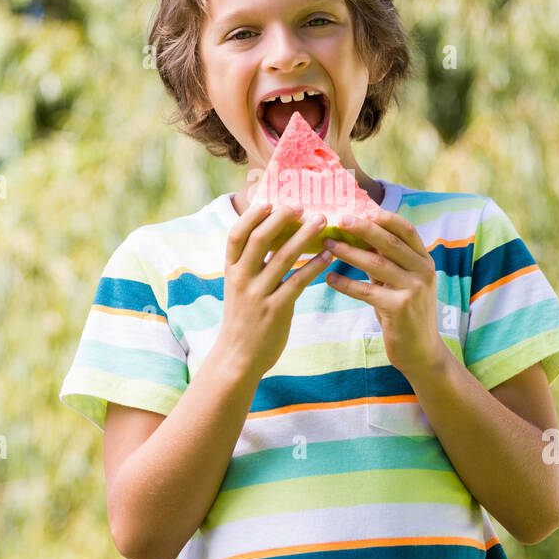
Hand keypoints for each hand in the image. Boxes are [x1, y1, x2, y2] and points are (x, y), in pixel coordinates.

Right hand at [213, 203, 332, 379]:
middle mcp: (241, 279)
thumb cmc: (243, 318)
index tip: (270, 201)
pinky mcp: (275, 311)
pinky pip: (298, 282)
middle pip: (259, 239)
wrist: (238, 358)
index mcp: (231, 270)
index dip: (252, 216)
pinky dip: (314, 265)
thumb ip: (251, 264)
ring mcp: (257, 295)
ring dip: (304, 236)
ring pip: (283, 258)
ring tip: (321, 222)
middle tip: (302, 206)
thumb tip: (271, 234)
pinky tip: (328, 255)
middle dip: (281, 219)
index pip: (236, 235)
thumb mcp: (239, 288)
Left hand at [323, 208, 448, 379]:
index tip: (362, 209)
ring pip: (376, 264)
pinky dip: (345, 283)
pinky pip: (366, 290)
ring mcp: (413, 290)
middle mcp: (423, 272)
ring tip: (328, 244)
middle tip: (340, 220)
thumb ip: (387, 261)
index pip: (407, 231)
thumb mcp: (402, 283)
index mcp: (424, 261)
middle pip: (390, 243)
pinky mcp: (399, 308)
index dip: (385, 218)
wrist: (422, 352)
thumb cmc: (406, 313)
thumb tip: (360, 235)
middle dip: (363, 229)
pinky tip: (329, 278)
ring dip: (348, 252)